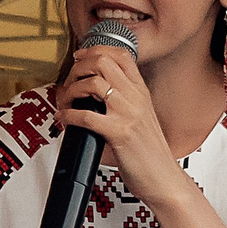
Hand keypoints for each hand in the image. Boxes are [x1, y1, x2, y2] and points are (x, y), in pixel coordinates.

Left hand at [55, 43, 175, 195]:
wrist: (163, 177)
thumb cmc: (149, 152)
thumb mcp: (141, 117)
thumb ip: (125, 100)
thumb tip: (96, 91)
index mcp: (141, 92)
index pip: (121, 54)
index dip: (96, 50)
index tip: (80, 56)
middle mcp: (135, 98)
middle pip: (103, 61)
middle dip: (78, 67)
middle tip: (69, 81)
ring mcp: (128, 114)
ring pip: (93, 83)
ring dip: (72, 90)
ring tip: (66, 102)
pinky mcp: (119, 133)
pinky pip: (85, 116)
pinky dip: (68, 116)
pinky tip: (64, 120)